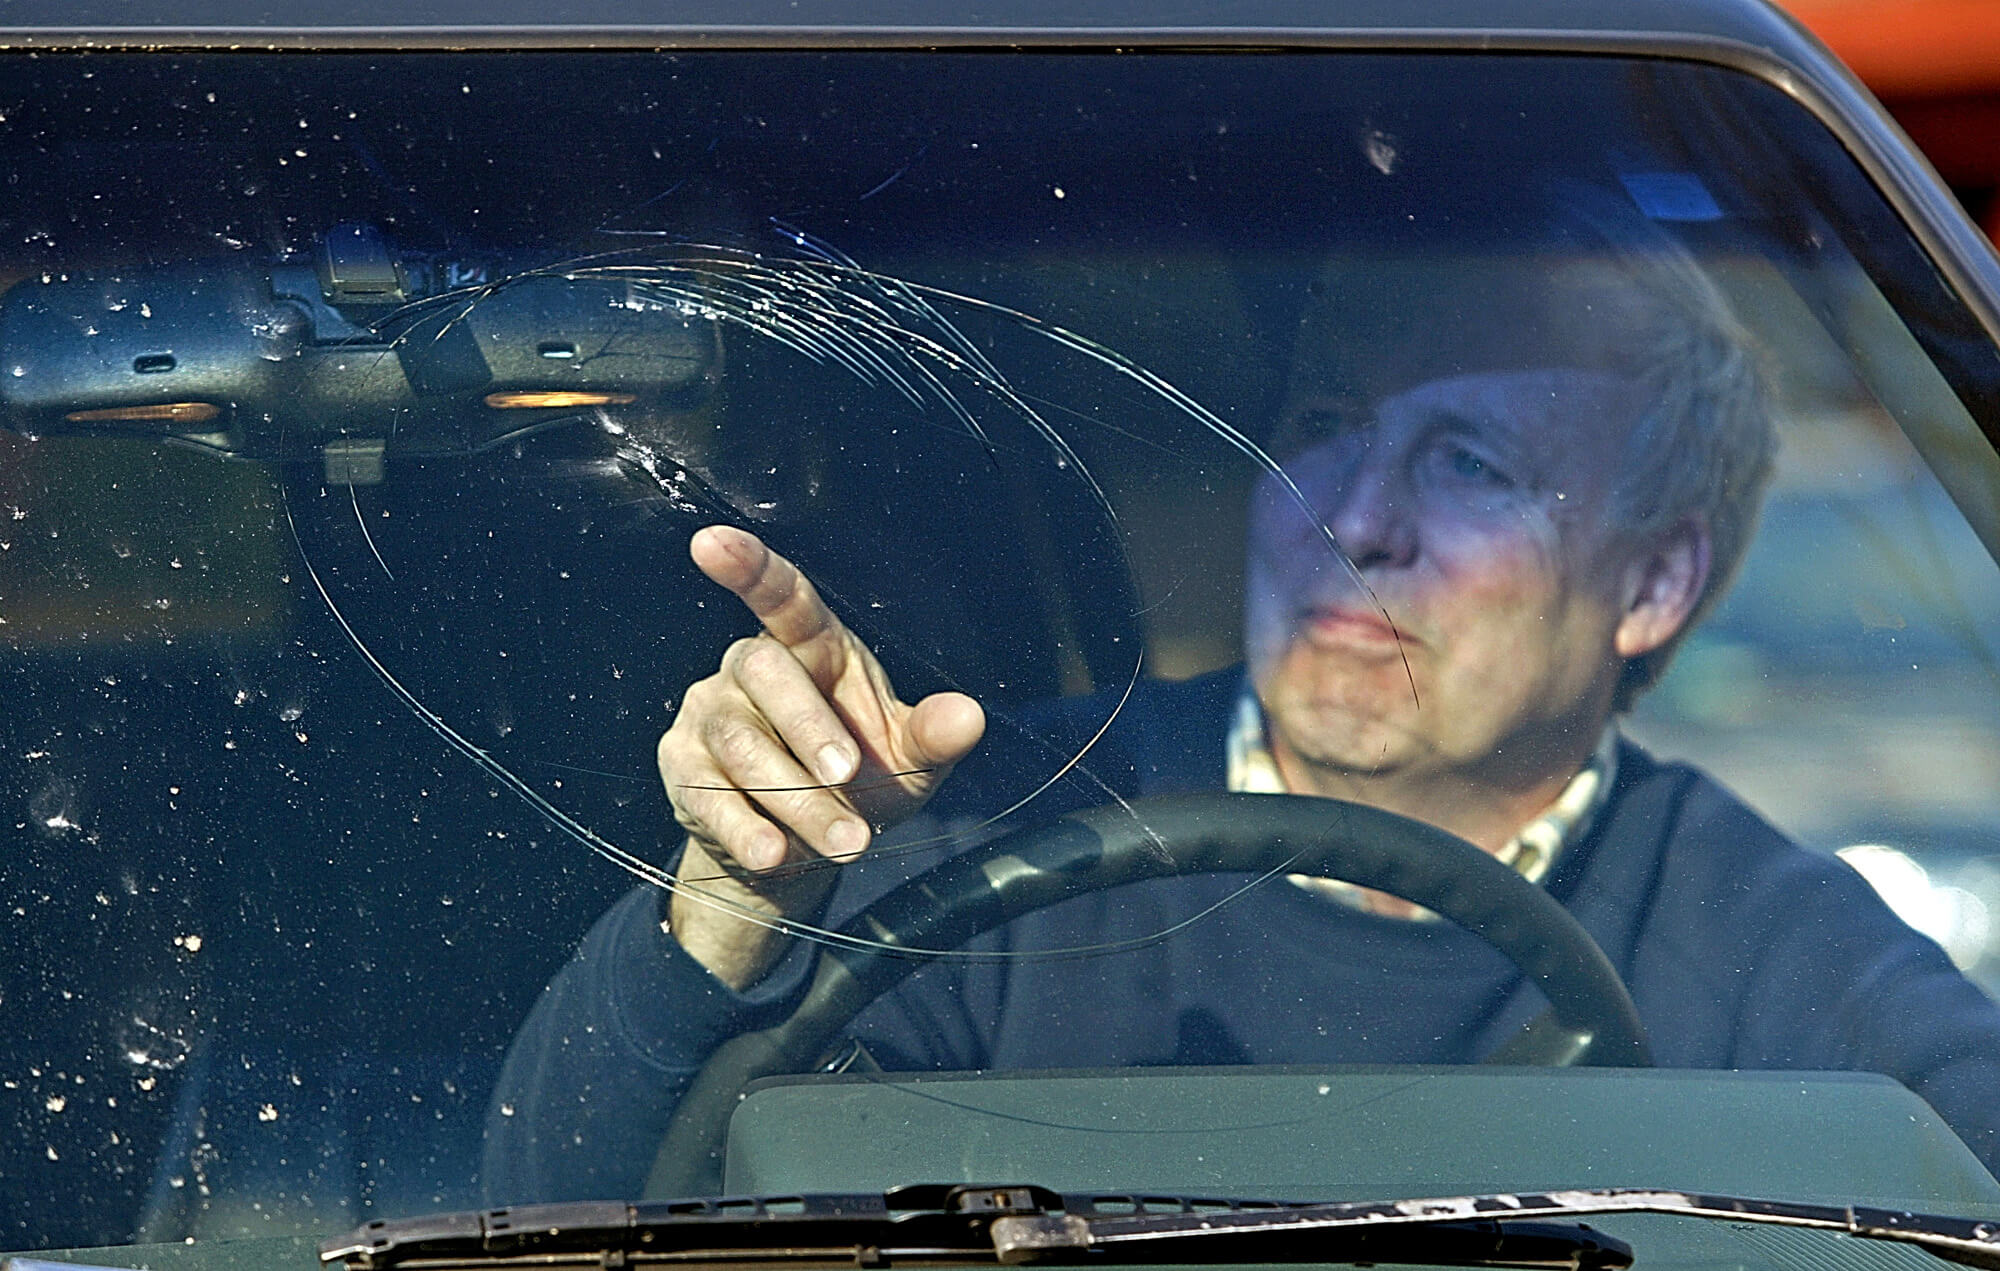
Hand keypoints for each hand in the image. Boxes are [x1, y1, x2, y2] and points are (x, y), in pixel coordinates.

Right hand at [660, 525, 985, 988]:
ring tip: (845, 842)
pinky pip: (707, 793)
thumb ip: (934, 736)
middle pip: (766, 673)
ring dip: (795, 798)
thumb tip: (971, 718)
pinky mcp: (682, 767)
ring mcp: (709, 714)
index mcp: (813, 649)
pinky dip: (745, 827)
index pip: (782, 597)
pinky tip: (775, 853)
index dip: (749, 568)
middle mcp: (750, 668)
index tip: (709, 541)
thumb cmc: (859, 782)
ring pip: (742, 745)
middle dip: (810, 728)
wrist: (799, 852)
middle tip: (850, 778)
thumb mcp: (908, 760)